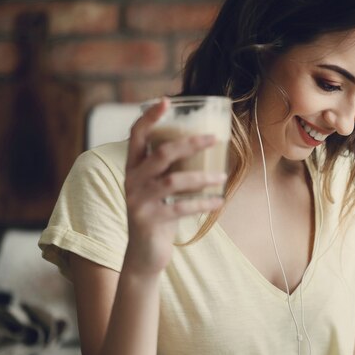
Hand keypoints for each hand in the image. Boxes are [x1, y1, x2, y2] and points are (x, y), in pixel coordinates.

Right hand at [123, 98, 226, 273]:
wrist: (144, 255)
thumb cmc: (158, 214)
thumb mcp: (158, 188)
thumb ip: (169, 169)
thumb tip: (201, 144)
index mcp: (133, 168)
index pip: (136, 136)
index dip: (149, 117)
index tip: (166, 100)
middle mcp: (132, 181)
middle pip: (161, 154)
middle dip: (189, 143)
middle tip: (214, 138)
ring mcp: (138, 201)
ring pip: (173, 181)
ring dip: (202, 177)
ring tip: (223, 177)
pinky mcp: (149, 221)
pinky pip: (181, 208)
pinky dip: (203, 203)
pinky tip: (219, 201)